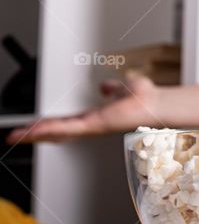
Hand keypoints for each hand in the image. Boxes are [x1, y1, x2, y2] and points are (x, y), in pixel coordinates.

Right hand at [5, 71, 163, 144]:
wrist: (158, 104)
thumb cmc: (148, 98)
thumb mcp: (124, 88)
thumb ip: (113, 88)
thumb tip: (107, 87)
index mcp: (98, 117)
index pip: (67, 123)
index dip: (49, 125)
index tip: (33, 126)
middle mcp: (93, 124)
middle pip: (58, 131)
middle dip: (35, 133)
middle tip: (15, 136)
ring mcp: (94, 126)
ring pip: (59, 131)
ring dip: (37, 133)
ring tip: (17, 136)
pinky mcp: (96, 125)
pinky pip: (69, 128)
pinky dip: (51, 129)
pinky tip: (37, 130)